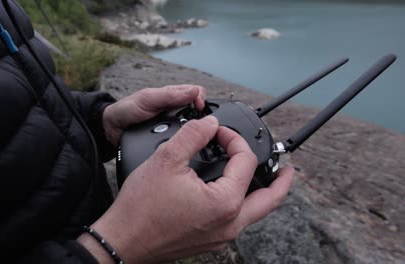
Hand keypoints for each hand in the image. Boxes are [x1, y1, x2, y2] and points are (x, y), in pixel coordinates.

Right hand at [79, 116, 293, 262]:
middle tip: (288, 168)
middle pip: (269, 200)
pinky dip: (244, 204)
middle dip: (281, 181)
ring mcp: (220, 236)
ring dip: (265, 194)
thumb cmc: (141, 208)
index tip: (218, 132)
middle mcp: (229, 224)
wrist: (123, 240)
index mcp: (224, 203)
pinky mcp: (210, 241)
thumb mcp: (166, 160)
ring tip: (268, 180)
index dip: (234, 140)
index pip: (245, 162)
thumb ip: (193, 135)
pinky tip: (234, 194)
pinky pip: (238, 221)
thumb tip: (209, 124)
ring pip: (256, 213)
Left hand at [102, 85, 205, 144]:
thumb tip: (195, 91)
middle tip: (198, 128)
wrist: (111, 130)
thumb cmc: (127, 109)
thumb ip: (169, 96)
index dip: (202, 100)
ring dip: (191, 134)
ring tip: (190, 140)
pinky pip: (180, 142)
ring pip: (191, 130)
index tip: (200, 109)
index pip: (197, 93)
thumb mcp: (148, 99)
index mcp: (173, 96)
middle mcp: (175, 111)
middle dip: (199, 119)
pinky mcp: (167, 140)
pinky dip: (182, 144)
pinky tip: (181, 148)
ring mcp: (171, 126)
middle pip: (197, 113)